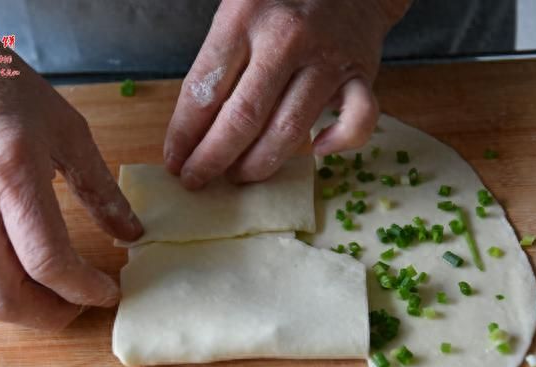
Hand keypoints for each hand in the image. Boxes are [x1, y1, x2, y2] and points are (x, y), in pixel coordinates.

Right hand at [0, 25, 141, 328]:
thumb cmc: (6, 90)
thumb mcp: (69, 131)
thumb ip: (100, 188)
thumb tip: (131, 232)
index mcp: (12, 176)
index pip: (48, 260)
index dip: (85, 288)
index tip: (109, 291)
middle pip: (5, 295)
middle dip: (51, 316)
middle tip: (80, 305)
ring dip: (18, 311)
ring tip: (51, 297)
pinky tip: (10, 282)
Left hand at [164, 0, 408, 187]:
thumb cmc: (280, 2)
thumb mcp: (236, 13)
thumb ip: (217, 63)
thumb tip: (193, 130)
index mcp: (242, 18)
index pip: (204, 91)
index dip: (183, 135)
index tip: (174, 161)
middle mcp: (286, 39)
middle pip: (242, 118)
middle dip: (212, 160)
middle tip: (196, 179)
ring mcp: (327, 58)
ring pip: (289, 131)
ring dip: (258, 165)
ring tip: (237, 176)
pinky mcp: (362, 73)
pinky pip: (357, 121)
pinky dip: (338, 144)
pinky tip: (317, 150)